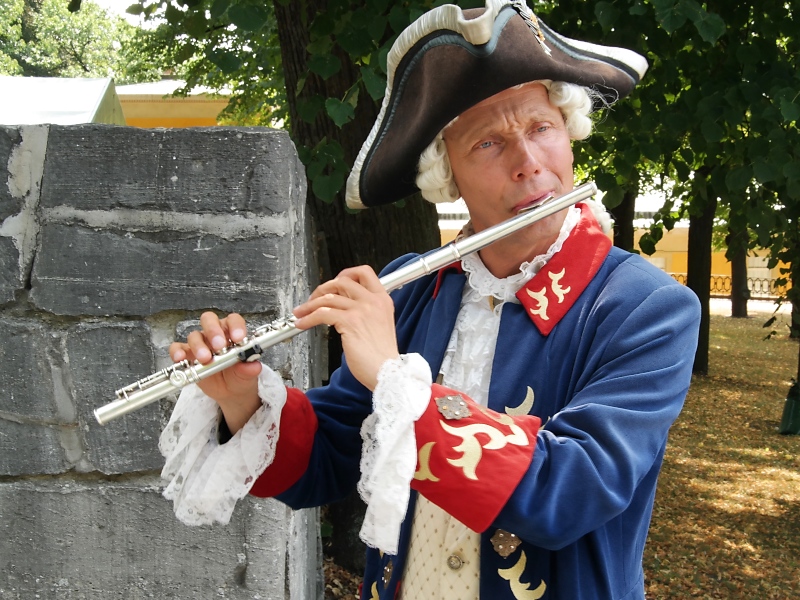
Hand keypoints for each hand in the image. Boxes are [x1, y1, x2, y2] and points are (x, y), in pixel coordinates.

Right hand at [169, 312, 261, 433]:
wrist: (230, 392)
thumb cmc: (240, 375)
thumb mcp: (248, 374)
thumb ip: (250, 368)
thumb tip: (253, 366)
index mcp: (232, 333)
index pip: (233, 321)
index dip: (236, 326)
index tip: (239, 338)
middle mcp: (215, 335)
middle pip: (210, 321)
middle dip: (214, 331)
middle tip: (219, 346)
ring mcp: (200, 344)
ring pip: (194, 335)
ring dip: (198, 346)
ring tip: (205, 359)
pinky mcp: (188, 355)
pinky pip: (178, 348)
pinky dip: (178, 352)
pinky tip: (181, 358)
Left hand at [293, 266, 399, 390]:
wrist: (388, 372)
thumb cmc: (382, 357)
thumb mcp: (379, 325)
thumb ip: (366, 311)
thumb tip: (343, 305)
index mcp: (382, 300)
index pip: (364, 273)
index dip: (345, 274)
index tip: (333, 283)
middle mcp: (373, 301)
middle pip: (342, 280)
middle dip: (323, 288)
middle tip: (313, 299)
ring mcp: (362, 310)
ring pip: (329, 298)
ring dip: (309, 305)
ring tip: (301, 313)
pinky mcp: (350, 322)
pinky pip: (323, 313)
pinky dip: (308, 318)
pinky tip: (303, 323)